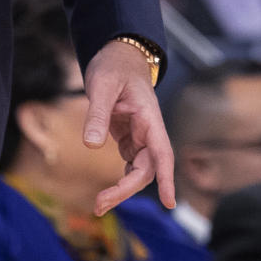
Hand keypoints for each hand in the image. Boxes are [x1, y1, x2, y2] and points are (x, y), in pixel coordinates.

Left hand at [83, 40, 174, 214]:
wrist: (118, 55)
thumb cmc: (114, 66)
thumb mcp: (102, 85)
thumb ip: (98, 114)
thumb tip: (91, 145)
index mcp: (149, 117)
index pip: (162, 153)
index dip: (167, 179)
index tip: (169, 203)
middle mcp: (149, 131)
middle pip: (147, 169)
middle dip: (126, 189)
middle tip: (100, 204)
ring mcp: (140, 137)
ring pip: (139, 171)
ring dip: (123, 189)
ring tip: (100, 205)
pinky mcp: (129, 139)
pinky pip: (130, 165)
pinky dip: (121, 180)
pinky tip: (107, 193)